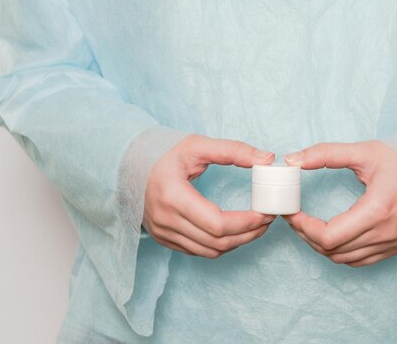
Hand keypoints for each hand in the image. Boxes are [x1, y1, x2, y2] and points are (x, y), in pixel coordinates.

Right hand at [143, 134, 276, 257]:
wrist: (128, 165)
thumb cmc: (163, 153)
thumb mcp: (197, 145)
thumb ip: (233, 150)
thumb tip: (266, 159)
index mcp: (173, 196)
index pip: (218, 223)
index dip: (247, 222)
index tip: (266, 212)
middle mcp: (166, 220)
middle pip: (217, 242)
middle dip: (249, 233)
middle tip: (268, 218)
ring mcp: (163, 233)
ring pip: (210, 251)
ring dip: (238, 242)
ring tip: (257, 226)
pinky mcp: (164, 239)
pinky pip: (199, 251)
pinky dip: (221, 245)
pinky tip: (235, 231)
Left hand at [282, 140, 396, 266]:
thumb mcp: (364, 151)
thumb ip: (326, 154)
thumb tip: (293, 160)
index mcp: (376, 210)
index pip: (328, 236)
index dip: (303, 227)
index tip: (292, 212)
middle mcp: (385, 233)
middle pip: (332, 250)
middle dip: (306, 235)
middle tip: (295, 217)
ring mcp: (391, 244)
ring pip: (344, 260)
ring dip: (321, 246)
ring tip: (308, 226)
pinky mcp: (396, 247)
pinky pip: (360, 261)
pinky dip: (340, 253)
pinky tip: (332, 237)